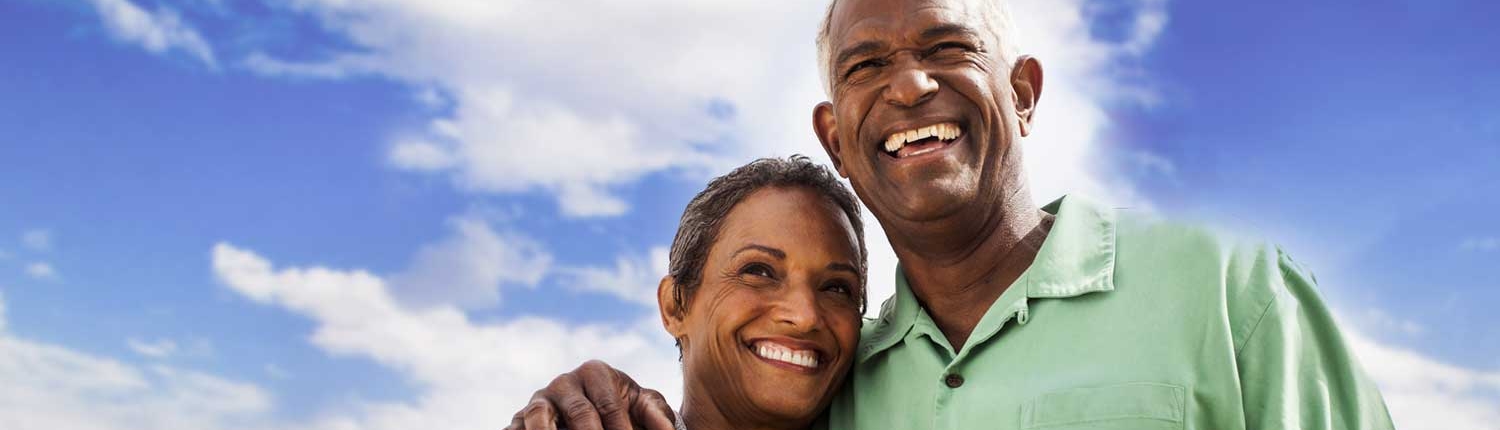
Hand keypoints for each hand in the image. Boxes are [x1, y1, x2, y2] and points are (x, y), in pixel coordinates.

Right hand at [504, 360, 675, 429]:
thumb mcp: (641, 409)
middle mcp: (564, 383)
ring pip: (538, 416)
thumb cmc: (623, 412)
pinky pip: (515, 427)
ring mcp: (538, 401)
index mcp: (595, 373)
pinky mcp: (519, 421)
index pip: (609, 404)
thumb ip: (655, 414)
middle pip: (579, 412)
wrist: (598, 420)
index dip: (621, 429)